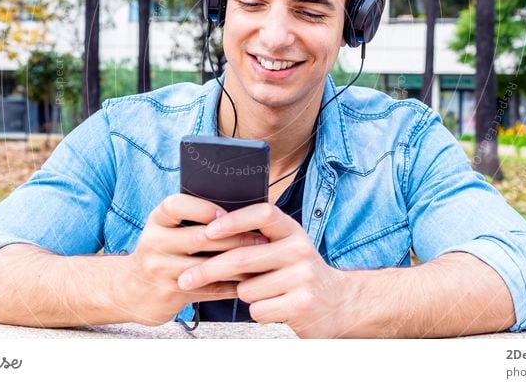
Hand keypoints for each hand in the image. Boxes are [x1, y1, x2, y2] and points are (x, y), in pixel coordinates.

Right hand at [124, 194, 266, 325]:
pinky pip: (209, 290)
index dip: (202, 208)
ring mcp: (160, 270)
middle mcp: (154, 243)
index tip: (226, 214)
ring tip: (262, 260)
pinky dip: (233, 285)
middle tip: (262, 238)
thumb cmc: (160, 253)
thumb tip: (238, 210)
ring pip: (208, 266)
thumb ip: (190, 220)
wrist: (129, 290)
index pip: (175, 206)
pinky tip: (250, 281)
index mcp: (157, 221)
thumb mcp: (165, 230)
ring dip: (239, 264)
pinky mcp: (170, 294)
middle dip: (235, 237)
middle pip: (200, 237)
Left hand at [176, 203, 352, 336]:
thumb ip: (258, 240)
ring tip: (264, 292)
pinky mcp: (300, 305)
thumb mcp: (286, 248)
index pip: (263, 213)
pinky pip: (258, 309)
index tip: (208, 230)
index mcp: (293, 230)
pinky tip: (275, 307)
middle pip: (243, 256)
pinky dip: (258, 311)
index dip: (234, 220)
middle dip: (208, 269)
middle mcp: (300, 249)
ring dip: (244, 295)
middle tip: (185, 277)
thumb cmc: (299, 274)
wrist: (340, 304)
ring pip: (247, 288)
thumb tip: (207, 233)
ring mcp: (302, 278)